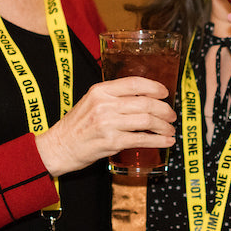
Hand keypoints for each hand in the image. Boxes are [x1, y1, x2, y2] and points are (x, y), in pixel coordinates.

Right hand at [35, 77, 175, 177]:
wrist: (58, 147)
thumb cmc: (76, 126)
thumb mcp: (91, 102)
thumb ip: (113, 97)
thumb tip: (143, 97)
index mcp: (100, 91)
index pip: (134, 83)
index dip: (154, 87)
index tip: (165, 93)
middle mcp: (104, 105)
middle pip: (145, 103)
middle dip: (164, 110)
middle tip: (171, 115)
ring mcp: (108, 124)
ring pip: (146, 121)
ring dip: (164, 126)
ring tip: (170, 129)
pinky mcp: (111, 142)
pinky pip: (141, 140)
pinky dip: (158, 141)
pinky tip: (166, 141)